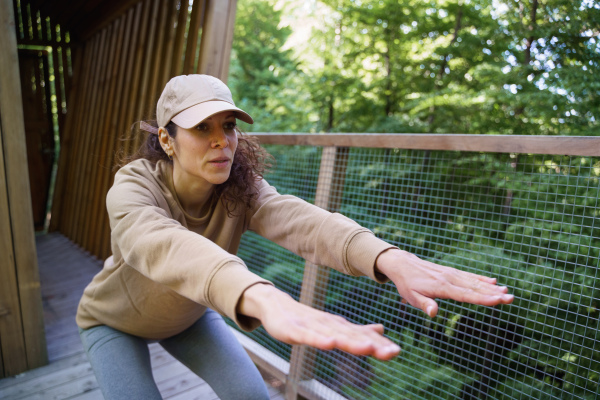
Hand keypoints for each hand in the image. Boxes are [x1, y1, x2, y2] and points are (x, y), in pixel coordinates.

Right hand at [238, 284, 400, 359]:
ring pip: (335, 336)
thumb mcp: (334, 326)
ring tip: (368, 348)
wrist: (277, 305)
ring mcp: (313, 327)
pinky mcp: (296, 330)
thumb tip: (381, 329)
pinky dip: (320, 340)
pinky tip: (329, 344)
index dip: (379, 344)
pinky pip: (309, 337)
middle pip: (353, 337)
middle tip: (392, 352)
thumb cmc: (306, 319)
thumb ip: (356, 331)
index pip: (362, 335)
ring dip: (352, 342)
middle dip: (373, 345)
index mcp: (340, 326)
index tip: (397, 351)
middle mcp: (330, 325)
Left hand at [375, 249, 513, 317]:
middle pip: (474, 288)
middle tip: (511, 298)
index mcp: (441, 287)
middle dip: (493, 294)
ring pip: (474, 281)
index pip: (465, 295)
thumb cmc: (407, 284)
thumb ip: (424, 304)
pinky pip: (469, 276)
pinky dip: (482, 278)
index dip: (482, 298)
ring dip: (491, 287)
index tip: (498, 300)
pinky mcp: (452, 272)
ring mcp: (452, 274)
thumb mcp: (411, 297)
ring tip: (507, 291)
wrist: (403, 264)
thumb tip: (434, 313)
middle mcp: (450, 279)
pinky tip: (494, 281)